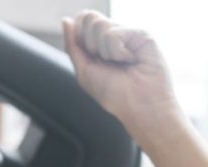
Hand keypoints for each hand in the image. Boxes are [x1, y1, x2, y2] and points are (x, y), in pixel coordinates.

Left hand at [62, 10, 179, 128]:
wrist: (139, 106)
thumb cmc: (115, 94)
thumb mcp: (84, 71)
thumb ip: (73, 45)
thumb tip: (66, 21)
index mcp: (101, 43)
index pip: (82, 22)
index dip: (79, 37)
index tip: (91, 56)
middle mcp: (115, 35)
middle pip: (89, 19)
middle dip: (90, 45)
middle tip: (107, 62)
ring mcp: (128, 33)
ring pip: (98, 25)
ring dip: (105, 52)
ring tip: (121, 64)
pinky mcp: (141, 34)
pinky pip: (113, 34)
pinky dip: (117, 53)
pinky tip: (131, 60)